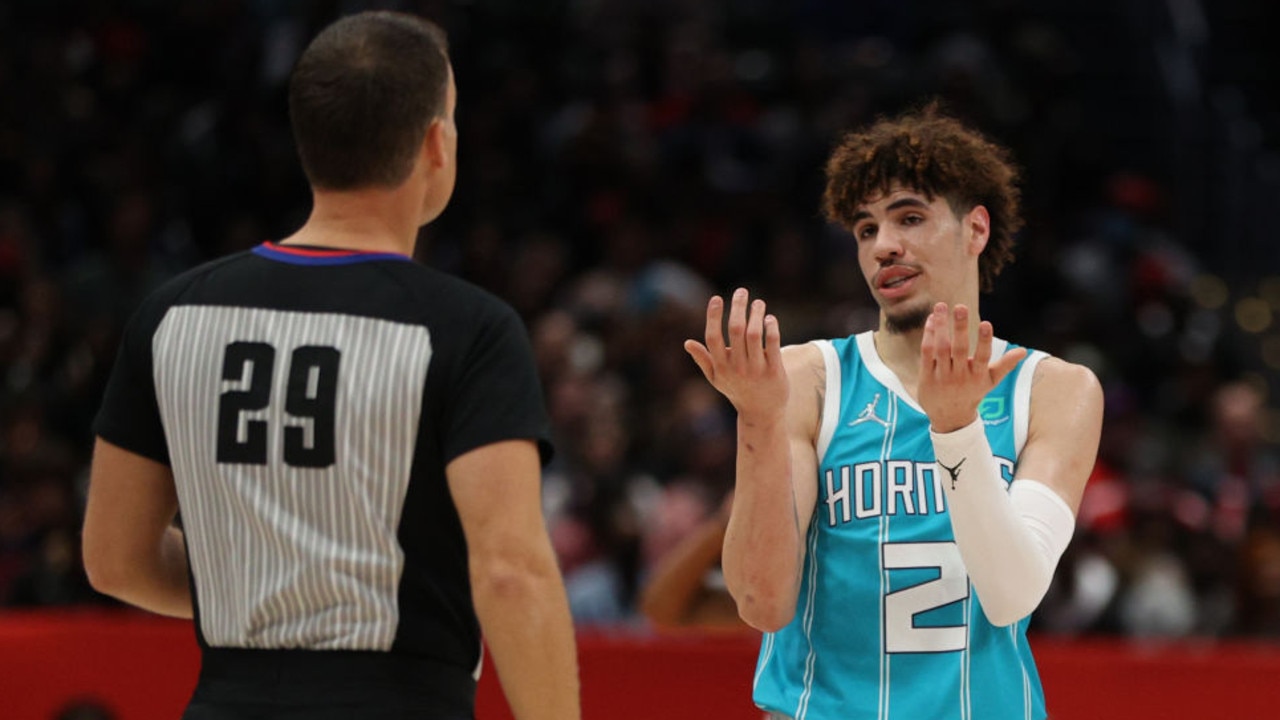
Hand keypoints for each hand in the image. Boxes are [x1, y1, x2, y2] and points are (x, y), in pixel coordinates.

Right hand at [684, 288, 787, 420]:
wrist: (761, 413)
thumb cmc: (737, 391)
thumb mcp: (717, 379)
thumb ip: (703, 360)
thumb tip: (687, 343)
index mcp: (720, 366)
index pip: (713, 337)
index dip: (713, 316)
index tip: (717, 298)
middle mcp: (737, 367)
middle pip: (735, 330)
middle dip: (738, 307)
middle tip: (741, 292)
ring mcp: (756, 369)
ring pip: (754, 334)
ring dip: (755, 314)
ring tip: (757, 303)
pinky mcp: (774, 371)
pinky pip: (772, 344)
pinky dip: (771, 328)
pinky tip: (769, 318)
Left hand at [917, 302, 1025, 432]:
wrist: (949, 418)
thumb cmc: (972, 393)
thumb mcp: (990, 382)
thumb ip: (1005, 365)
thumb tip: (1024, 351)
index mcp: (977, 375)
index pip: (982, 356)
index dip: (984, 340)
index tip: (986, 323)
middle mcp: (959, 376)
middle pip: (959, 349)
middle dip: (960, 327)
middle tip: (961, 306)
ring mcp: (942, 376)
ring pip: (941, 348)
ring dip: (940, 326)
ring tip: (941, 306)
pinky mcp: (926, 376)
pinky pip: (927, 353)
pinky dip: (928, 336)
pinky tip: (930, 320)